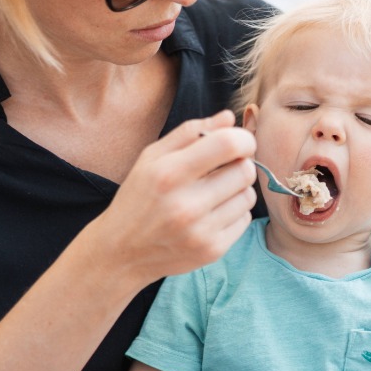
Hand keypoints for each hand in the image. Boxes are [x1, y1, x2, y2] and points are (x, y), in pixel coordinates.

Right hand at [81, 109, 255, 288]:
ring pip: (248, 196)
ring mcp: (201, 231)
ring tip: (213, 192)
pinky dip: (234, 213)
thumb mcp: (151, 158)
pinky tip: (211, 214)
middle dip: (240, 163)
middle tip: (224, 167)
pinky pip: (245, 219)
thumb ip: (190, 132)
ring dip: (237, 189)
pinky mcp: (212, 250)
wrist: (121, 253)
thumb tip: (229, 117)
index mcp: (168, 174)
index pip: (228, 144)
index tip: (238, 142)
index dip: (243, 138)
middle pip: (245, 171)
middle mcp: (186, 205)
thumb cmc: (137, 198)